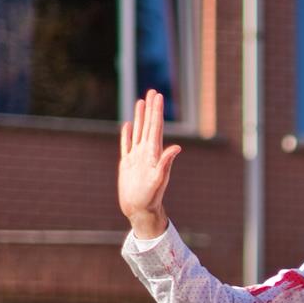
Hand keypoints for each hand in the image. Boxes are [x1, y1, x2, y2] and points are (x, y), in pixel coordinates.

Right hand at [118, 88, 181, 236]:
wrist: (140, 210)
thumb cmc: (150, 197)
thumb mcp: (158, 180)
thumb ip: (166, 163)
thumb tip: (177, 148)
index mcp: (154, 154)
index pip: (155, 127)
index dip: (157, 111)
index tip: (158, 96)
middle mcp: (146, 153)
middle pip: (148, 125)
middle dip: (151, 109)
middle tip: (153, 92)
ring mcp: (137, 157)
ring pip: (138, 132)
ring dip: (139, 117)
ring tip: (141, 102)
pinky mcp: (128, 164)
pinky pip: (127, 145)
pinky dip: (127, 135)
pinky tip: (127, 126)